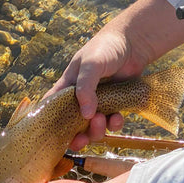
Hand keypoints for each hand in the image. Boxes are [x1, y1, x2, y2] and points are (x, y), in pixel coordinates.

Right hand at [43, 0, 183, 150]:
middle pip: (73, 126)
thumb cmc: (105, 48)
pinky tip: (117, 117)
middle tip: (82, 139)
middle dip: (77, 137)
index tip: (52, 138)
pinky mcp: (115, 106)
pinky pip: (111, 123)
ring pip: (93, 128)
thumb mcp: (90, 65)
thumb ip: (85, 88)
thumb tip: (85, 115)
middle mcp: (80, 98)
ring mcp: (98, 104)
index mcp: (67, 88)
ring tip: (102, 120)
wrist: (133, 43)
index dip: (50, 125)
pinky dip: (113, 124)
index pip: (52, 108)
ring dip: (96, 130)